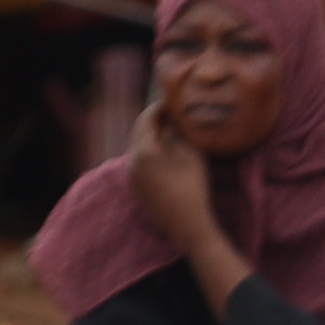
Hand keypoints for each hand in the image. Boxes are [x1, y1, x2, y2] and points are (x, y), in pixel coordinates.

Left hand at [122, 97, 218, 243]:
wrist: (186, 223)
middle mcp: (131, 161)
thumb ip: (178, 133)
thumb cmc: (193, 186)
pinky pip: (139, 161)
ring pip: (138, 147)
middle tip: (170, 113)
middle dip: (153, 121)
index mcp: (144, 150)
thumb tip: (172, 120)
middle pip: (138, 132)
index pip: (145, 119)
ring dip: (151, 136)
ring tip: (170, 129)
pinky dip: (150, 151)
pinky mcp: (135, 186)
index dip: (158, 108)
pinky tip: (165, 151)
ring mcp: (131, 175)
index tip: (170, 101)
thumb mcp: (191, 154)